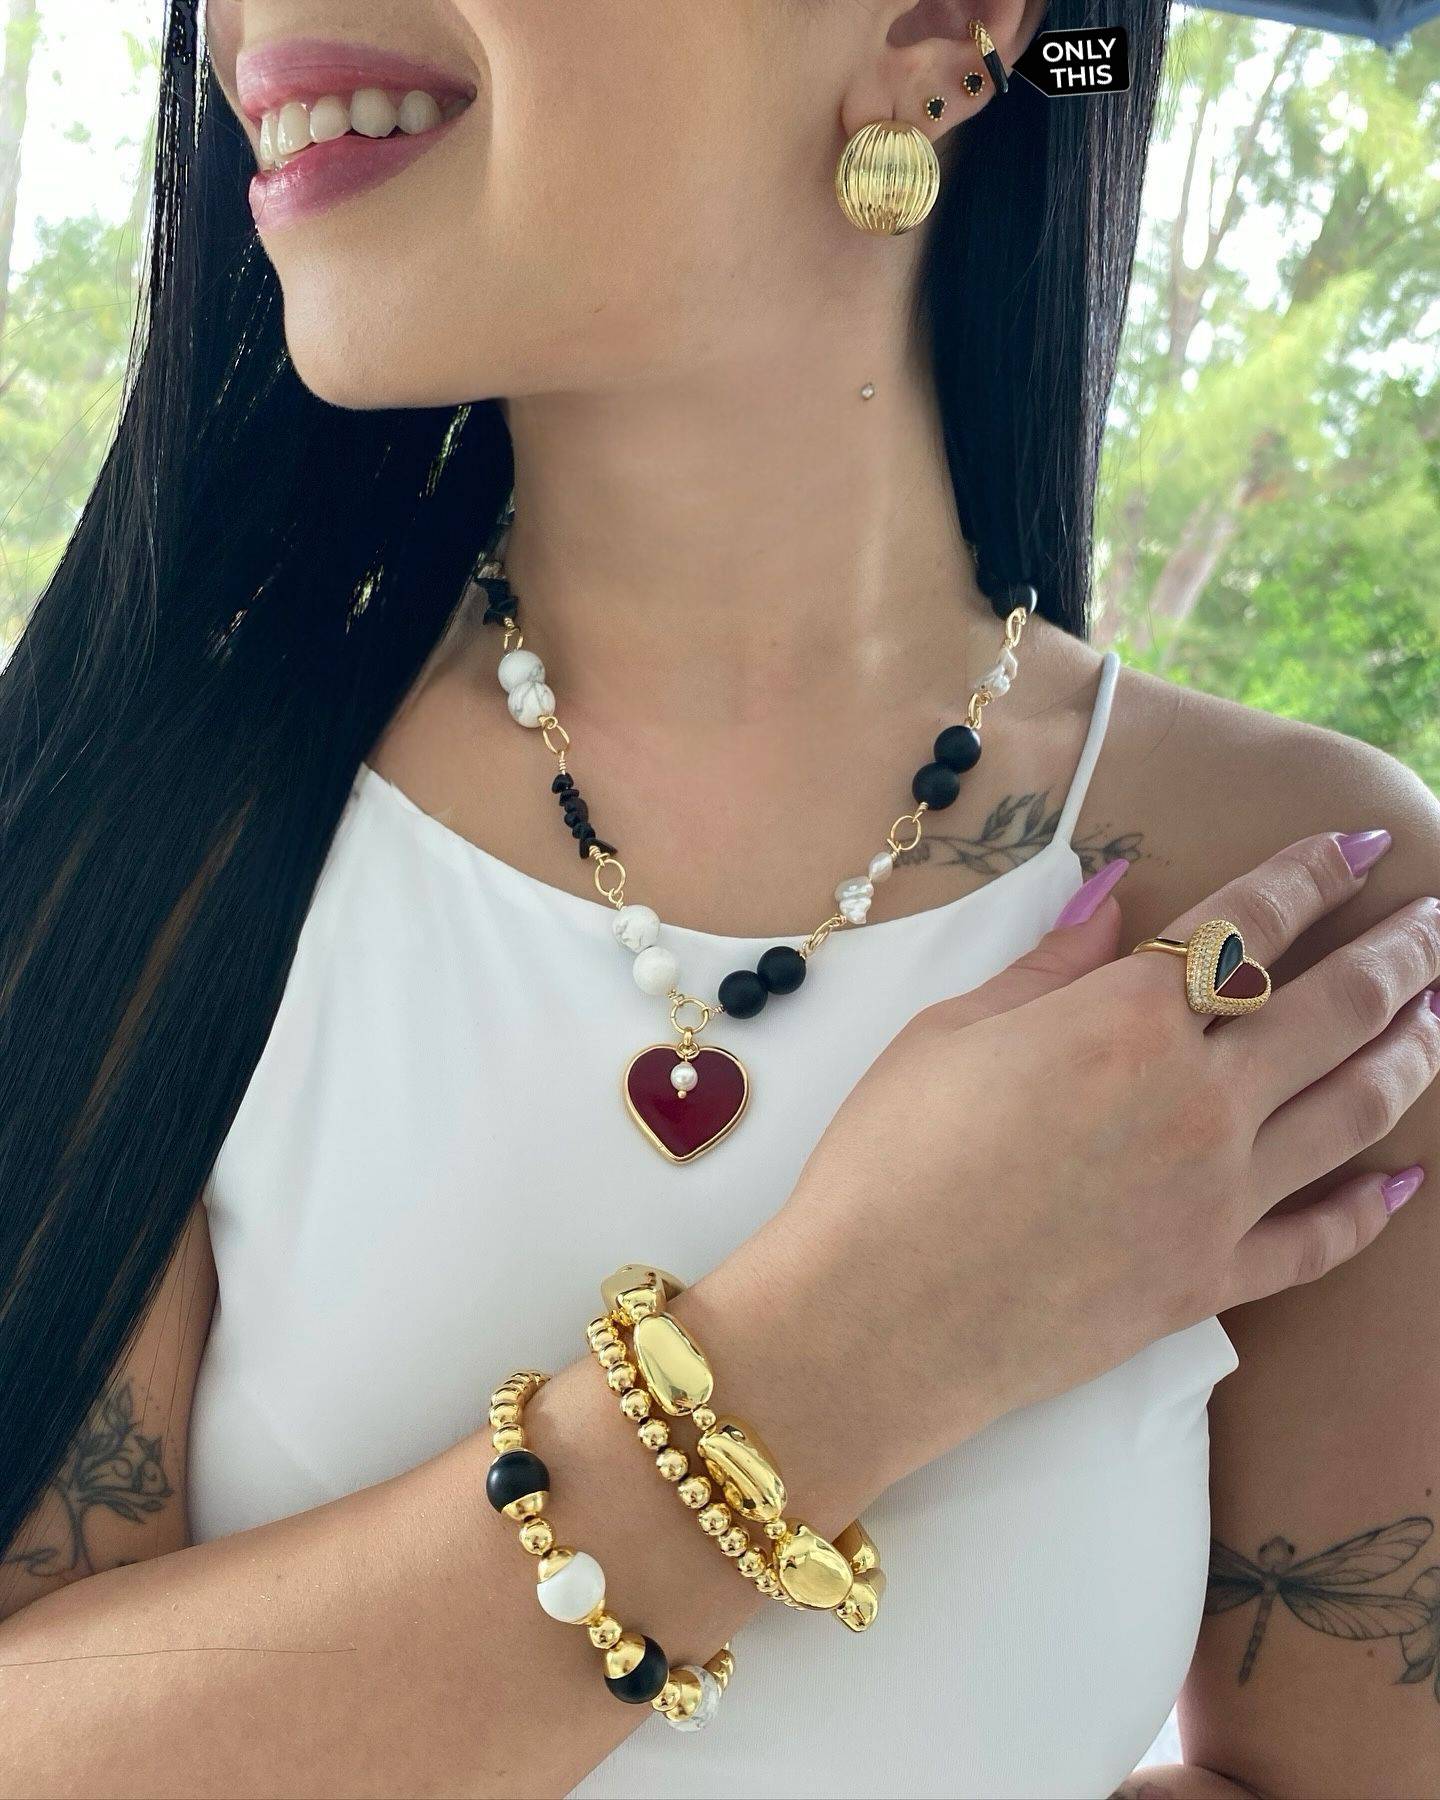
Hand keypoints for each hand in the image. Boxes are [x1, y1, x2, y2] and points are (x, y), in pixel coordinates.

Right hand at [762, 832, 1439, 1489]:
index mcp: (1126, 1017)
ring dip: (1410, 1053)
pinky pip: (1318, 1241)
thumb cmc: (889, 1160)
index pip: (1251, 924)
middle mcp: (1198, 1099)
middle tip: (1439, 920)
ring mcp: (1217, 1196)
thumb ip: (1051, 962)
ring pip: (1354, 1112)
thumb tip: (1117, 894)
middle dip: (1400, 953)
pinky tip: (1403, 1184)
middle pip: (1334, 1008)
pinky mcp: (1209, 1281)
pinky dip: (1369, 1210)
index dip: (1312, 875)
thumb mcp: (951, 1030)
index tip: (1360, 847)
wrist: (877, 1316)